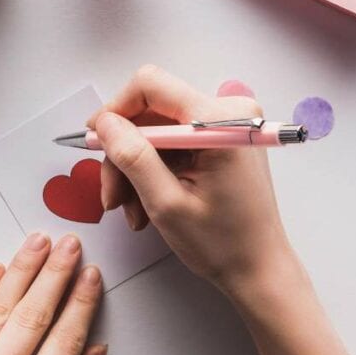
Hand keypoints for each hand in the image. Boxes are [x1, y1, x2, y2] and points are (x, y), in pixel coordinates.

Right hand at [89, 65, 292, 293]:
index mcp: (220, 121)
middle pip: (151, 112)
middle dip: (125, 153)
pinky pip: (173, 145)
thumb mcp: (166, 203)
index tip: (96, 141)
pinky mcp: (222, 139)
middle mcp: (228, 112)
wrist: (259, 269)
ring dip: (136, 170)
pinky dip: (154, 172)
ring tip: (133, 212)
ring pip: (157, 132)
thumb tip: (104, 123)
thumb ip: (133, 157)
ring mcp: (226, 125)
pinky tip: (148, 206)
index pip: (151, 85)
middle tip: (112, 195)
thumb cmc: (224, 244)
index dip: (115, 110)